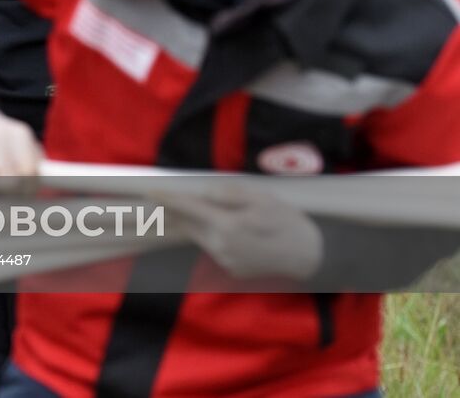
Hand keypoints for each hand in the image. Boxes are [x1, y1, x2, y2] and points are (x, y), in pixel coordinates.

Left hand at [163, 184, 322, 280]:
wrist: (310, 255)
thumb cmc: (288, 221)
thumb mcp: (263, 198)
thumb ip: (230, 194)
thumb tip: (205, 194)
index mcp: (227, 226)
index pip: (190, 209)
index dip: (169, 199)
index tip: (150, 191)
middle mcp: (221, 246)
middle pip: (191, 224)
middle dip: (180, 211)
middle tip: (168, 198)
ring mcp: (226, 261)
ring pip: (202, 237)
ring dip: (200, 223)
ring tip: (215, 212)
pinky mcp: (232, 270)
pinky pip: (216, 248)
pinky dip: (216, 237)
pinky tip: (235, 231)